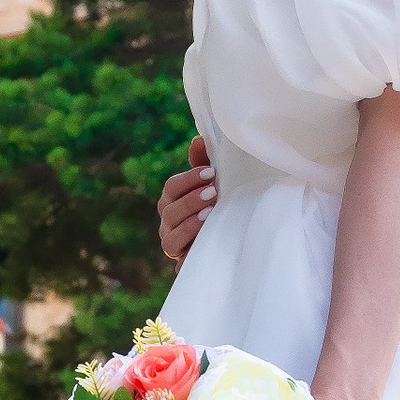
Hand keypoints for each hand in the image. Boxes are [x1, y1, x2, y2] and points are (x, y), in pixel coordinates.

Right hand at [158, 135, 217, 262]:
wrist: (231, 240)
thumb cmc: (218, 205)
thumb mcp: (213, 184)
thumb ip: (203, 163)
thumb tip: (199, 139)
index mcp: (173, 199)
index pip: (172, 187)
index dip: (188, 179)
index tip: (210, 173)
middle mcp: (168, 220)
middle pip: (169, 209)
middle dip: (190, 199)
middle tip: (213, 192)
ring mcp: (173, 241)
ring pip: (171, 233)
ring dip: (189, 222)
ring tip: (209, 214)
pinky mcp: (181, 260)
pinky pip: (179, 255)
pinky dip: (189, 246)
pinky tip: (204, 236)